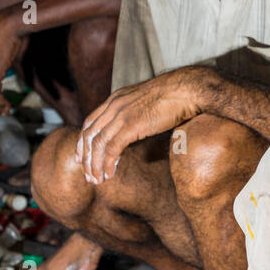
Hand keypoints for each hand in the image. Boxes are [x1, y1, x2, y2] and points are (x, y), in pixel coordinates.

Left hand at [77, 68, 206, 183]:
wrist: (187, 90)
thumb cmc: (173, 97)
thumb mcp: (145, 102)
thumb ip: (134, 113)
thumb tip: (134, 129)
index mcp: (116, 99)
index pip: (89, 122)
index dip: (83, 142)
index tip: (82, 157)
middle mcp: (114, 105)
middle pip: (89, 134)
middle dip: (86, 158)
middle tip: (89, 175)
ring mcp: (122, 115)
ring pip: (98, 144)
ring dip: (95, 165)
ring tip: (98, 179)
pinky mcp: (132, 125)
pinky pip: (112, 148)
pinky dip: (108, 163)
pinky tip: (110, 173)